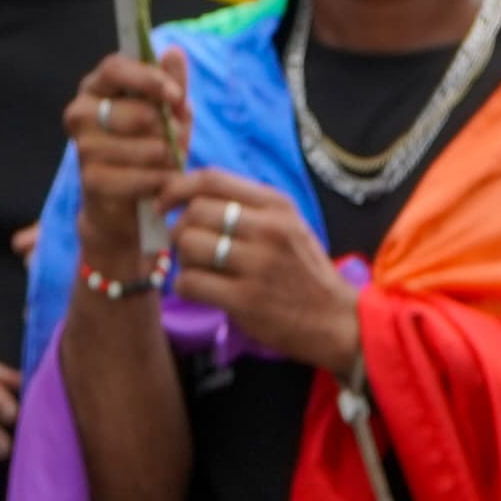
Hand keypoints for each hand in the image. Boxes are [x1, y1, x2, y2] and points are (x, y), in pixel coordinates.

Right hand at [68, 50, 188, 268]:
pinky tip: (159, 184)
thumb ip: (171, 85)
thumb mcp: (168, 115)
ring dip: (169, 159)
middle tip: (176, 141)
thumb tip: (174, 52)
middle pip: (138, 112)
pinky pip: (143, 177)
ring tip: (168, 164)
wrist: (126, 206)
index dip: (148, 79)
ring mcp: (83, 148)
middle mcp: (80, 113)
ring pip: (147, 148)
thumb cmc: (148, 150)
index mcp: (96, 88)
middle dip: (169, 130)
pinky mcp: (91, 180)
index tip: (175, 95)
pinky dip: (160, 182)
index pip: (115, 68)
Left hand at [163, 168, 360, 374]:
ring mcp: (257, 265)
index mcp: (276, 206)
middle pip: (195, 212)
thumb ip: (248, 206)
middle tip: (184, 245)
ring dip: (182, 259)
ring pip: (189, 246)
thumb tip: (190, 196)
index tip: (164, 202)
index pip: (212, 179)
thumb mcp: (288, 225)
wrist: (337, 321)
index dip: (177, 187)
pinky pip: (190, 282)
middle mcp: (268, 230)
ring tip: (198, 269)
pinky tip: (200, 291)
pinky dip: (185, 286)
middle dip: (178, 229)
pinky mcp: (245, 300)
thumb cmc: (304, 270)